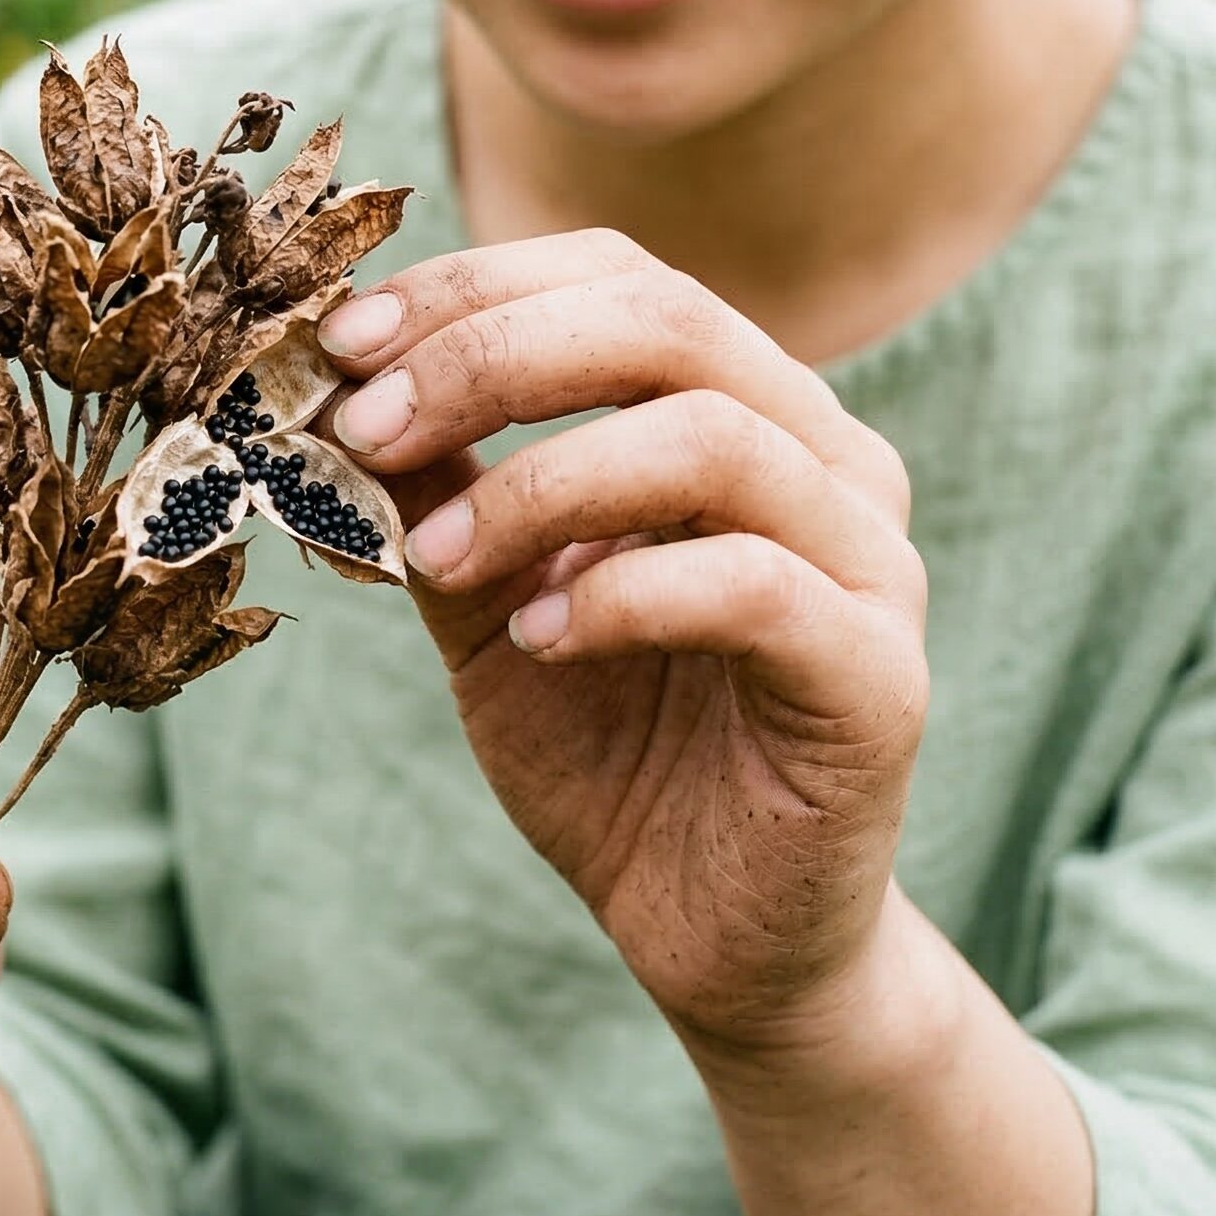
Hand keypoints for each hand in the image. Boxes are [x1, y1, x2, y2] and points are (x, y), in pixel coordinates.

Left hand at [320, 231, 930, 1054]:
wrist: (721, 936)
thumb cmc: (612, 748)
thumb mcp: (489, 594)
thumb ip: (437, 487)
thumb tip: (336, 386)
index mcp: (744, 410)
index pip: (620, 279)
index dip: (476, 289)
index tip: (343, 343)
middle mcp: (825, 457)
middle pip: (668, 323)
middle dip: (490, 356)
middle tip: (367, 424)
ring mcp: (869, 560)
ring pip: (711, 437)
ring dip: (539, 482)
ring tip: (439, 558)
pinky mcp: (878, 676)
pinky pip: (753, 584)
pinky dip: (619, 592)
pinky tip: (537, 638)